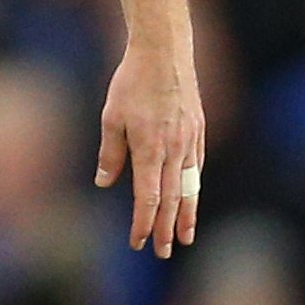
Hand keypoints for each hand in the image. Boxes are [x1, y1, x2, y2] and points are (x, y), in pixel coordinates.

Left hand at [95, 44, 203, 257]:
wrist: (164, 52)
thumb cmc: (132, 82)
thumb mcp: (111, 117)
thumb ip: (112, 153)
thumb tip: (106, 183)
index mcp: (150, 149)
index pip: (148, 198)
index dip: (143, 223)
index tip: (137, 242)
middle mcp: (174, 150)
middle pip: (171, 199)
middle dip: (165, 229)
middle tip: (162, 251)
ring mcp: (189, 141)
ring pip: (189, 187)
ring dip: (185, 215)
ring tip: (185, 237)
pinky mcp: (197, 131)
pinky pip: (196, 167)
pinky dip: (193, 188)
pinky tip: (190, 200)